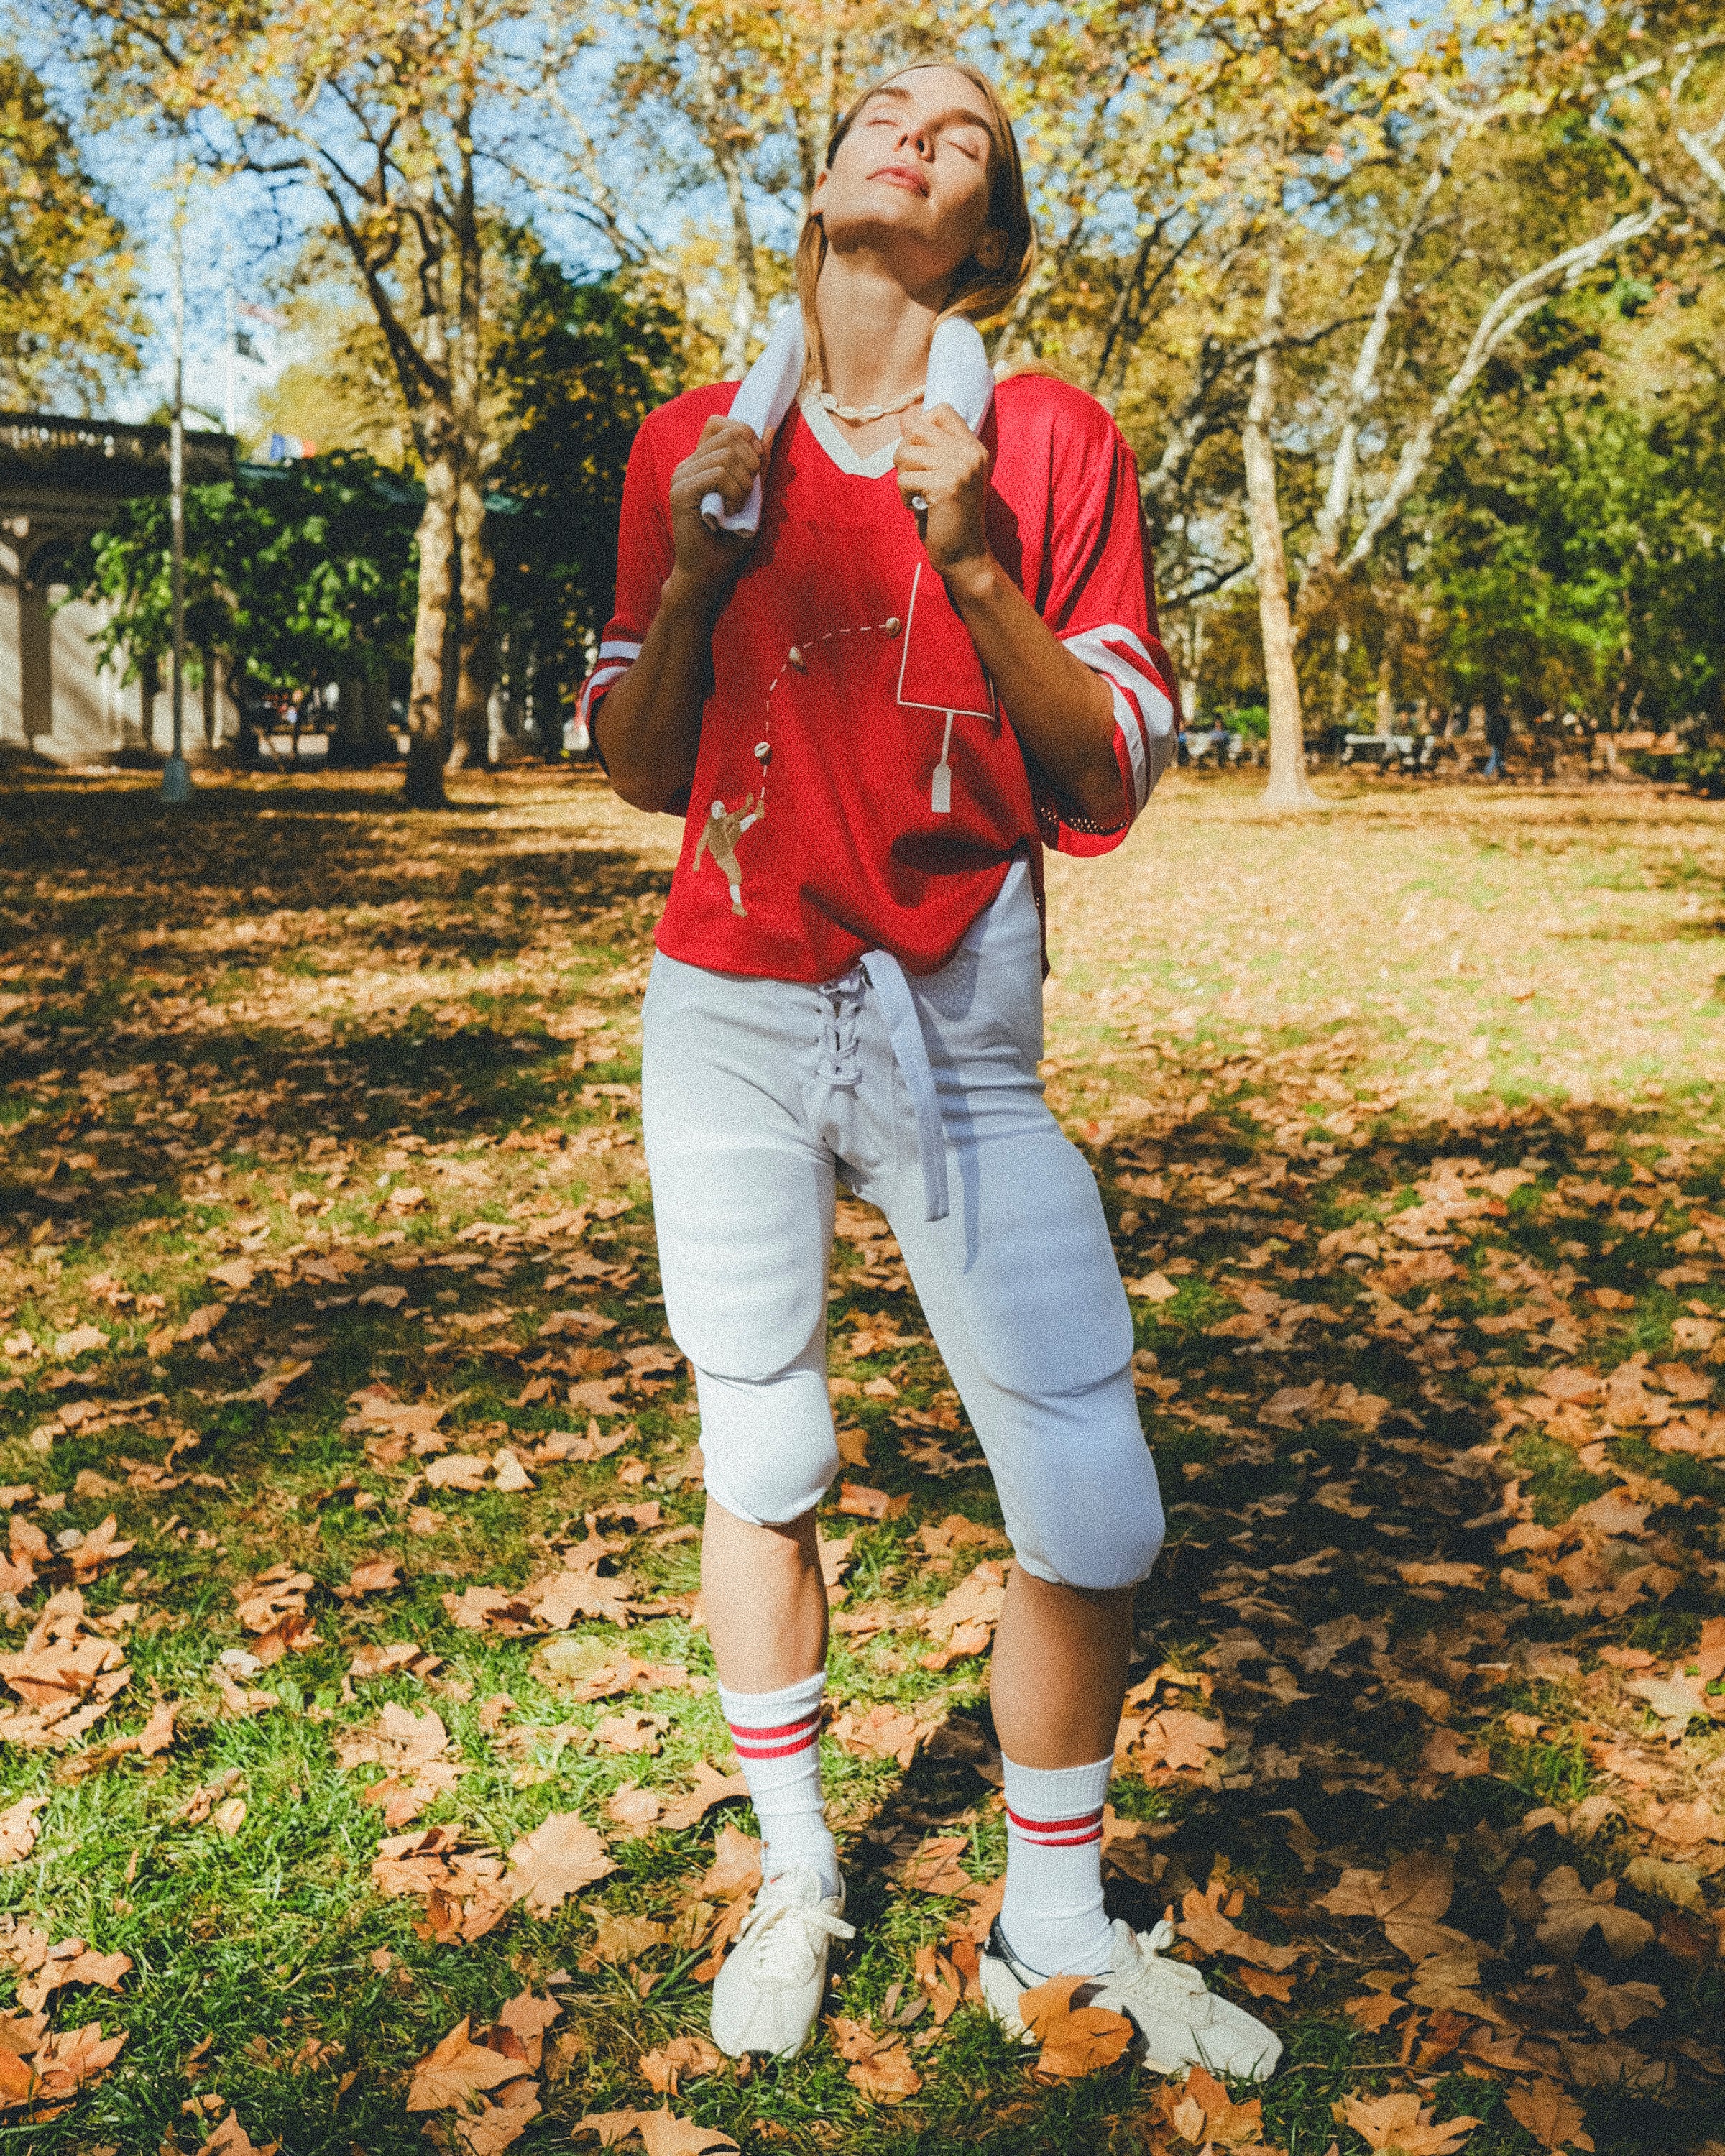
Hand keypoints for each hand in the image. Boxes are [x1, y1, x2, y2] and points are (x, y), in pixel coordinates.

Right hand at [667, 415, 771, 600]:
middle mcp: (687, 464)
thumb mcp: (753, 495)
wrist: (708, 573)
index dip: (745, 434)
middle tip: (750, 491)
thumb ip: (759, 463)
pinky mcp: (681, 492)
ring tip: (738, 507)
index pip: (720, 423)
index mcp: (700, 462)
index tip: (757, 465)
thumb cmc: (730, 539)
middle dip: (752, 460)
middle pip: (729, 433)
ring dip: (744, 483)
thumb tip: (769, 429)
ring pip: (726, 454)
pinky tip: (729, 512)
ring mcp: (680, 477)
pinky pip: (718, 474)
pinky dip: (734, 494)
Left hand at [894, 404, 991, 585]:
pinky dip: (905, 496)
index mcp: (973, 447)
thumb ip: (930, 448)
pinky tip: (918, 507)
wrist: (965, 555)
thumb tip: (905, 420)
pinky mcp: (947, 486)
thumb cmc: (949, 517)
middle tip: (915, 479)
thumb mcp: (944, 475)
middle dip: (905, 454)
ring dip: (903, 476)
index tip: (922, 455)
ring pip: (906, 453)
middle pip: (917, 428)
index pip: (941, 410)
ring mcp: (961, 468)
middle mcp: (970, 453)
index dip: (921, 427)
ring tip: (917, 494)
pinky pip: (905, 479)